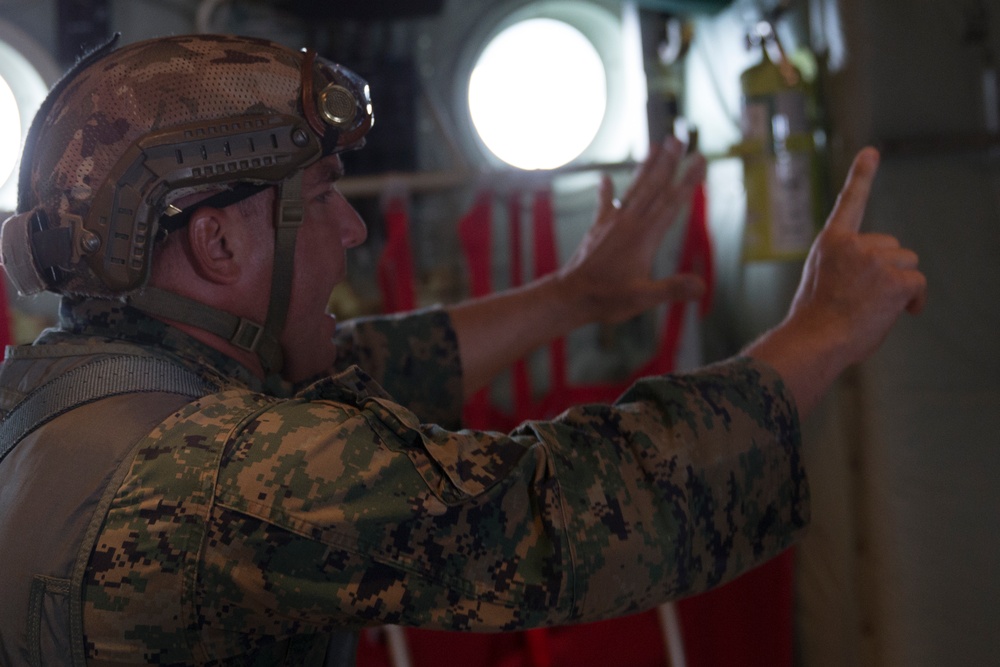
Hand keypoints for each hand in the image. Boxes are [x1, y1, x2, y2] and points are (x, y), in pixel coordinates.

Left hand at [555, 136, 707, 326]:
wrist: (570, 296)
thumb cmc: (607, 299)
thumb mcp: (644, 298)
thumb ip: (672, 289)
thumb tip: (702, 286)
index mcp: (645, 236)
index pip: (672, 202)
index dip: (688, 180)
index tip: (700, 159)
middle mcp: (629, 223)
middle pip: (654, 187)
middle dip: (668, 162)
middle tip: (679, 138)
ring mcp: (612, 223)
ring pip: (634, 189)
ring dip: (646, 167)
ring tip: (655, 146)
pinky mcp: (598, 229)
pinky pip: (605, 204)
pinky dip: (606, 190)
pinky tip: (606, 178)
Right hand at [745, 146, 926, 414]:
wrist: (815, 340)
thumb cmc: (815, 322)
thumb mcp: (822, 282)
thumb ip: (846, 267)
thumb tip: (879, 281)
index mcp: (831, 243)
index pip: (849, 203)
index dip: (862, 176)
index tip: (871, 152)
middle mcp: (854, 244)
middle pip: (893, 247)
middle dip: (889, 269)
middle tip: (866, 298)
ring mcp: (875, 259)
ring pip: (907, 263)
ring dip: (900, 284)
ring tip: (874, 308)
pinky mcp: (895, 278)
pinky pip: (918, 283)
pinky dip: (914, 300)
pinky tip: (899, 313)